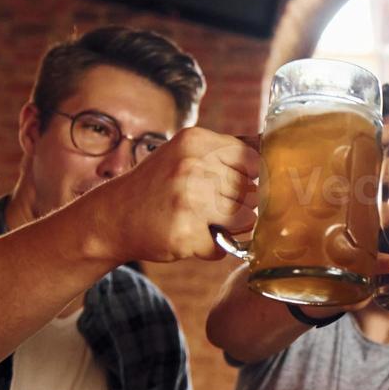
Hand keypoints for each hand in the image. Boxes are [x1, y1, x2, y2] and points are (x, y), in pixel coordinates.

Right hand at [83, 127, 260, 263]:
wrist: (112, 216)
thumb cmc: (160, 184)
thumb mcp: (187, 153)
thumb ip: (228, 152)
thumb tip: (276, 150)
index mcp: (196, 142)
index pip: (254, 161)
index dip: (249, 179)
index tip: (234, 185)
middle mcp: (192, 167)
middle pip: (251, 193)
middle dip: (236, 205)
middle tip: (205, 206)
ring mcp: (188, 201)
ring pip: (244, 220)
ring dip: (227, 226)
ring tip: (198, 219)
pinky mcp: (185, 234)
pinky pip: (223, 246)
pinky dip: (210, 247)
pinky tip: (188, 235)